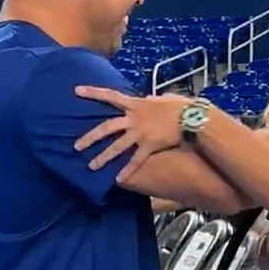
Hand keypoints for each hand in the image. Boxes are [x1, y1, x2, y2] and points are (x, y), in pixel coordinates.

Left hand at [73, 87, 192, 179]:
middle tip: (76, 147)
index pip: (111, 96)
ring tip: (91, 167)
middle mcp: (134, 119)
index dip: (93, 92)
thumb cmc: (180, 106)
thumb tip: (148, 99)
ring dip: (104, 157)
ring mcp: (140, 133)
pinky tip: (118, 179)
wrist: (192, 117)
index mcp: (136, 104)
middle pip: (107, 128)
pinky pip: (136, 160)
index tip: (77, 90)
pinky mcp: (150, 146)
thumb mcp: (163, 98)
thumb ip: (151, 100)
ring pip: (117, 146)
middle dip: (90, 138)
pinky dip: (127, 170)